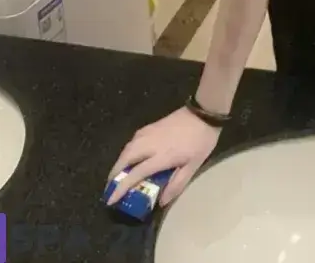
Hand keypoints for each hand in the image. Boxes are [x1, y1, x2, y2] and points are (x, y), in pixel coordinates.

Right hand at [105, 106, 220, 207]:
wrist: (204, 112)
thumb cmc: (200, 141)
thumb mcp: (194, 166)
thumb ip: (177, 184)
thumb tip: (161, 202)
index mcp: (161, 156)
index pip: (135, 174)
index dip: (121, 188)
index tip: (110, 199)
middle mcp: (150, 144)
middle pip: (125, 158)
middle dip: (114, 173)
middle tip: (111, 186)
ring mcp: (150, 132)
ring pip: (127, 147)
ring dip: (119, 161)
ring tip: (118, 173)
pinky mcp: (152, 125)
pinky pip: (133, 139)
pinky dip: (127, 150)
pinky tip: (130, 155)